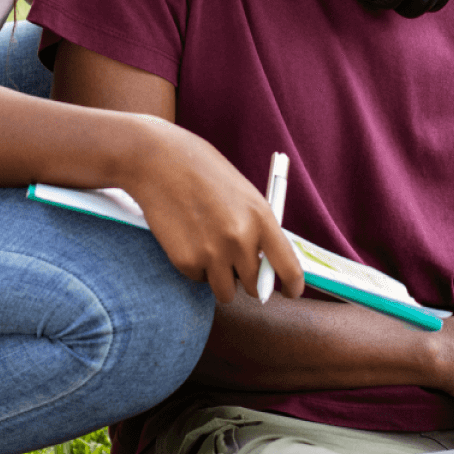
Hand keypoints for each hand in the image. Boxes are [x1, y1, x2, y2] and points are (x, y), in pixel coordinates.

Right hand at [127, 116, 302, 304]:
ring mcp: (213, 253)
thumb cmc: (205, 173)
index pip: (288, 267)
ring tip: (210, 249)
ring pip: (226, 292)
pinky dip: (195, 267)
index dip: (293, 286)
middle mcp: (241, 240)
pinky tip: (188, 239)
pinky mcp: (186, 262)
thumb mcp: (243, 195)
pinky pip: (199, 279)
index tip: (290, 292)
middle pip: (255, 286)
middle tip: (236, 263)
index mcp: (262, 218)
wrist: (160, 161)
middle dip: (248, 279)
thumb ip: (257, 229)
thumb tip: (266, 266)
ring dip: (221, 279)